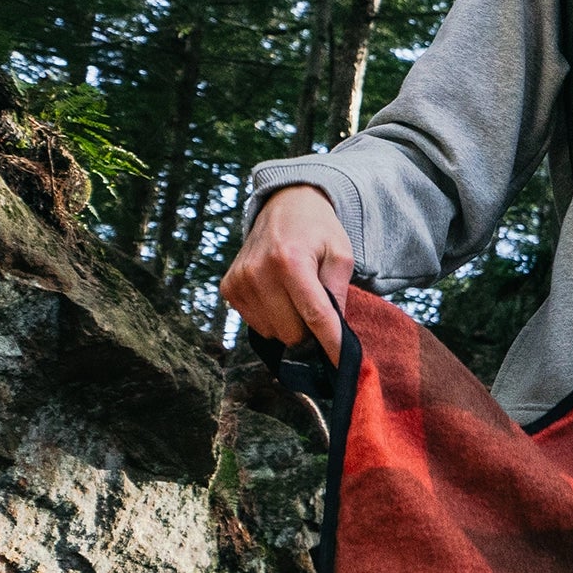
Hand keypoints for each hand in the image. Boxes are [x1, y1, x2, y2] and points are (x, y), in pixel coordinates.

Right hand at [220, 183, 350, 363]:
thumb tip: (336, 333)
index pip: (315, 316)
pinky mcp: (228, 288)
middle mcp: (259, 272)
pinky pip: (256, 325)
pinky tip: (278, 295)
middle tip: (318, 310)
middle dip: (311, 331)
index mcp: (291, 261)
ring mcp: (239, 281)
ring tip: (296, 296)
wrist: (284, 205)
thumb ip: (339, 293)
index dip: (331, 344)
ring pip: (273, 333)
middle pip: (292, 332)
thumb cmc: (318, 231)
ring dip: (290, 325)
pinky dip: (272, 318)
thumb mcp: (340, 255)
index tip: (343, 368)